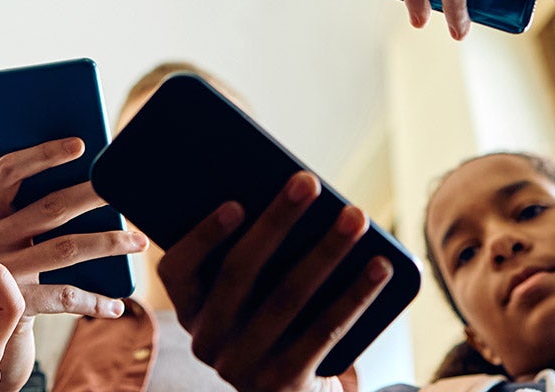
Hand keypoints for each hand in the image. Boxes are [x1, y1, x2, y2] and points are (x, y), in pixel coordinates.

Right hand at [0, 138, 148, 390]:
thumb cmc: (0, 263)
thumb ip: (24, 206)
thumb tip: (86, 177)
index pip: (9, 170)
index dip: (44, 155)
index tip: (81, 144)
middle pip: (49, 208)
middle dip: (93, 196)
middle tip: (125, 188)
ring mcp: (0, 272)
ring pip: (66, 249)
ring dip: (108, 243)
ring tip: (140, 241)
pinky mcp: (14, 304)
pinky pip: (64, 297)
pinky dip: (94, 302)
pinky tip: (119, 304)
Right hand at [156, 173, 389, 391]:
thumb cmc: (272, 320)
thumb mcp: (249, 295)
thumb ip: (252, 254)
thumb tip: (290, 194)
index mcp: (190, 310)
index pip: (175, 270)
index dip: (202, 236)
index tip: (236, 202)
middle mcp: (208, 341)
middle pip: (239, 272)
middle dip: (277, 221)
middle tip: (307, 182)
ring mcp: (242, 366)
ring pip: (286, 297)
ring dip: (325, 250)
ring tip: (354, 217)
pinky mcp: (283, 382)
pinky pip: (323, 331)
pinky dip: (355, 294)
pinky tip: (379, 265)